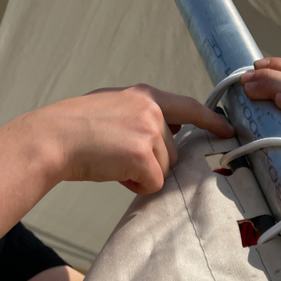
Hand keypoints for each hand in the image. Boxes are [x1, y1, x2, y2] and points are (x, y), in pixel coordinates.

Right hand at [25, 84, 233, 194]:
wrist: (52, 139)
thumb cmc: (75, 128)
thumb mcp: (113, 107)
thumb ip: (142, 114)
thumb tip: (173, 129)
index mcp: (144, 96)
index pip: (189, 107)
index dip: (211, 120)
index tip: (228, 129)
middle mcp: (152, 110)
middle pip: (173, 151)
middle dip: (151, 161)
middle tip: (117, 155)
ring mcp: (150, 132)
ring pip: (164, 168)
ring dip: (141, 173)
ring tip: (111, 160)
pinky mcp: (144, 155)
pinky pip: (153, 183)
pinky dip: (134, 184)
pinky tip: (113, 171)